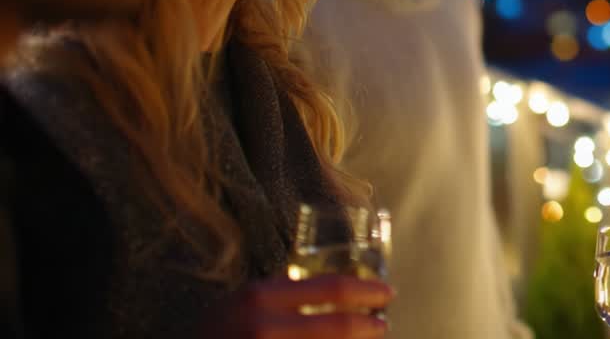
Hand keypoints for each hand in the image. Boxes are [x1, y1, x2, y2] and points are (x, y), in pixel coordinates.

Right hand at [200, 275, 392, 338]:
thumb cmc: (210, 334)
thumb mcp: (238, 302)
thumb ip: (277, 292)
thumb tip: (327, 289)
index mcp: (259, 298)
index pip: (330, 289)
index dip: (367, 292)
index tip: (386, 294)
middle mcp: (265, 328)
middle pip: (338, 327)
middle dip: (370, 326)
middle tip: (384, 324)